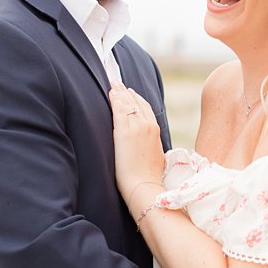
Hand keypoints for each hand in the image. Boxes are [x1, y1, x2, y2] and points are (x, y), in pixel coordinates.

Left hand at [108, 83, 166, 199]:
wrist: (144, 185)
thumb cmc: (149, 177)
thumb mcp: (157, 157)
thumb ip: (152, 146)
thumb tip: (150, 147)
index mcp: (156, 131)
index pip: (146, 108)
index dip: (137, 99)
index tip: (130, 92)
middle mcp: (148, 126)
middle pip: (136, 103)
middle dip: (126, 91)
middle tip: (118, 82)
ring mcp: (137, 127)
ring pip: (128, 104)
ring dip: (120, 92)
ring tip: (113, 84)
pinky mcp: (124, 132)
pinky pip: (119, 110)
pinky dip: (115, 99)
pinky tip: (111, 93)